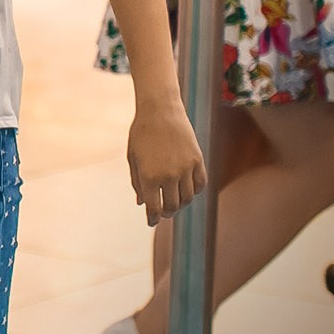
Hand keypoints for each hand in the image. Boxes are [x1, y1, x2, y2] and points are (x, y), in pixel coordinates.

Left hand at [128, 94, 206, 225]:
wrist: (160, 111)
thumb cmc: (141, 134)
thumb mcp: (133, 159)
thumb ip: (137, 183)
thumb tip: (142, 203)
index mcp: (149, 177)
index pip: (153, 208)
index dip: (152, 218)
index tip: (151, 222)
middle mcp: (169, 176)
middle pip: (173, 206)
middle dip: (167, 213)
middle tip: (163, 213)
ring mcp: (185, 169)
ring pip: (188, 198)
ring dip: (181, 203)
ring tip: (174, 201)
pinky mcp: (198, 160)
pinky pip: (200, 184)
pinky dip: (194, 191)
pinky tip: (187, 190)